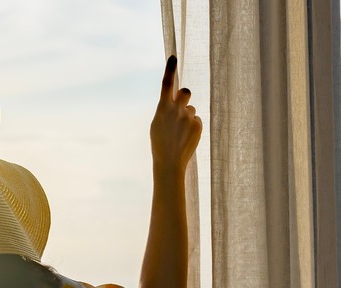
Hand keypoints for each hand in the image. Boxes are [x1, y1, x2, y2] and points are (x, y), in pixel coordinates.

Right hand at [149, 55, 201, 173]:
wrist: (169, 161)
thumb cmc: (160, 143)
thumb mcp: (157, 124)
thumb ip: (166, 110)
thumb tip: (178, 102)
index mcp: (162, 108)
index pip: (166, 84)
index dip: (170, 69)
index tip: (173, 57)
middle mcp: (176, 109)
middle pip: (185, 92)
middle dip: (184, 96)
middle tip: (181, 107)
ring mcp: (188, 116)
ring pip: (191, 109)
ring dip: (187, 117)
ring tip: (179, 133)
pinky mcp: (198, 124)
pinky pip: (197, 120)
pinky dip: (192, 128)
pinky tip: (186, 138)